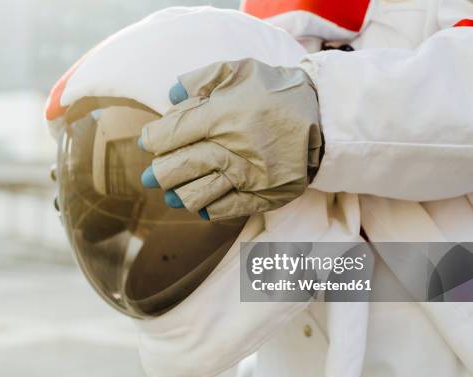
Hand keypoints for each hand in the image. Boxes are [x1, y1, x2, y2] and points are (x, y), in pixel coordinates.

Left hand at [139, 58, 322, 220]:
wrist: (323, 116)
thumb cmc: (274, 91)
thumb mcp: (238, 71)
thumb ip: (201, 80)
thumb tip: (171, 95)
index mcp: (221, 116)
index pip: (171, 134)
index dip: (153, 139)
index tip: (149, 142)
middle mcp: (232, 149)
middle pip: (178, 168)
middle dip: (158, 174)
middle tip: (152, 177)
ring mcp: (249, 176)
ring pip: (196, 195)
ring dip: (178, 195)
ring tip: (172, 194)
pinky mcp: (264, 195)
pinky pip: (225, 210)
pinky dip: (207, 209)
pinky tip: (200, 204)